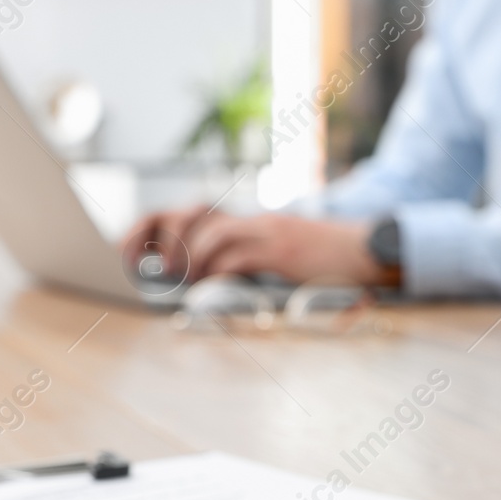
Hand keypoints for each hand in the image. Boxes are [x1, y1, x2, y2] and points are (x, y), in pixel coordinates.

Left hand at [123, 207, 390, 286]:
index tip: (134, 253)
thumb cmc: (324, 261)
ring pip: (211, 235)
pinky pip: (238, 257)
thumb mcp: (279, 256)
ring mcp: (267, 232)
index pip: (188, 213)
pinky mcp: (282, 250)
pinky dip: (218, 272)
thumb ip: (247, 261)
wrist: (366, 251)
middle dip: (164, 238)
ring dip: (190, 259)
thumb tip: (209, 282)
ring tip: (186, 281)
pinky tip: (212, 286)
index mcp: (247, 221)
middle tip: (155, 268)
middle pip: (191, 214)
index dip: (154, 227)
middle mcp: (252, 220)